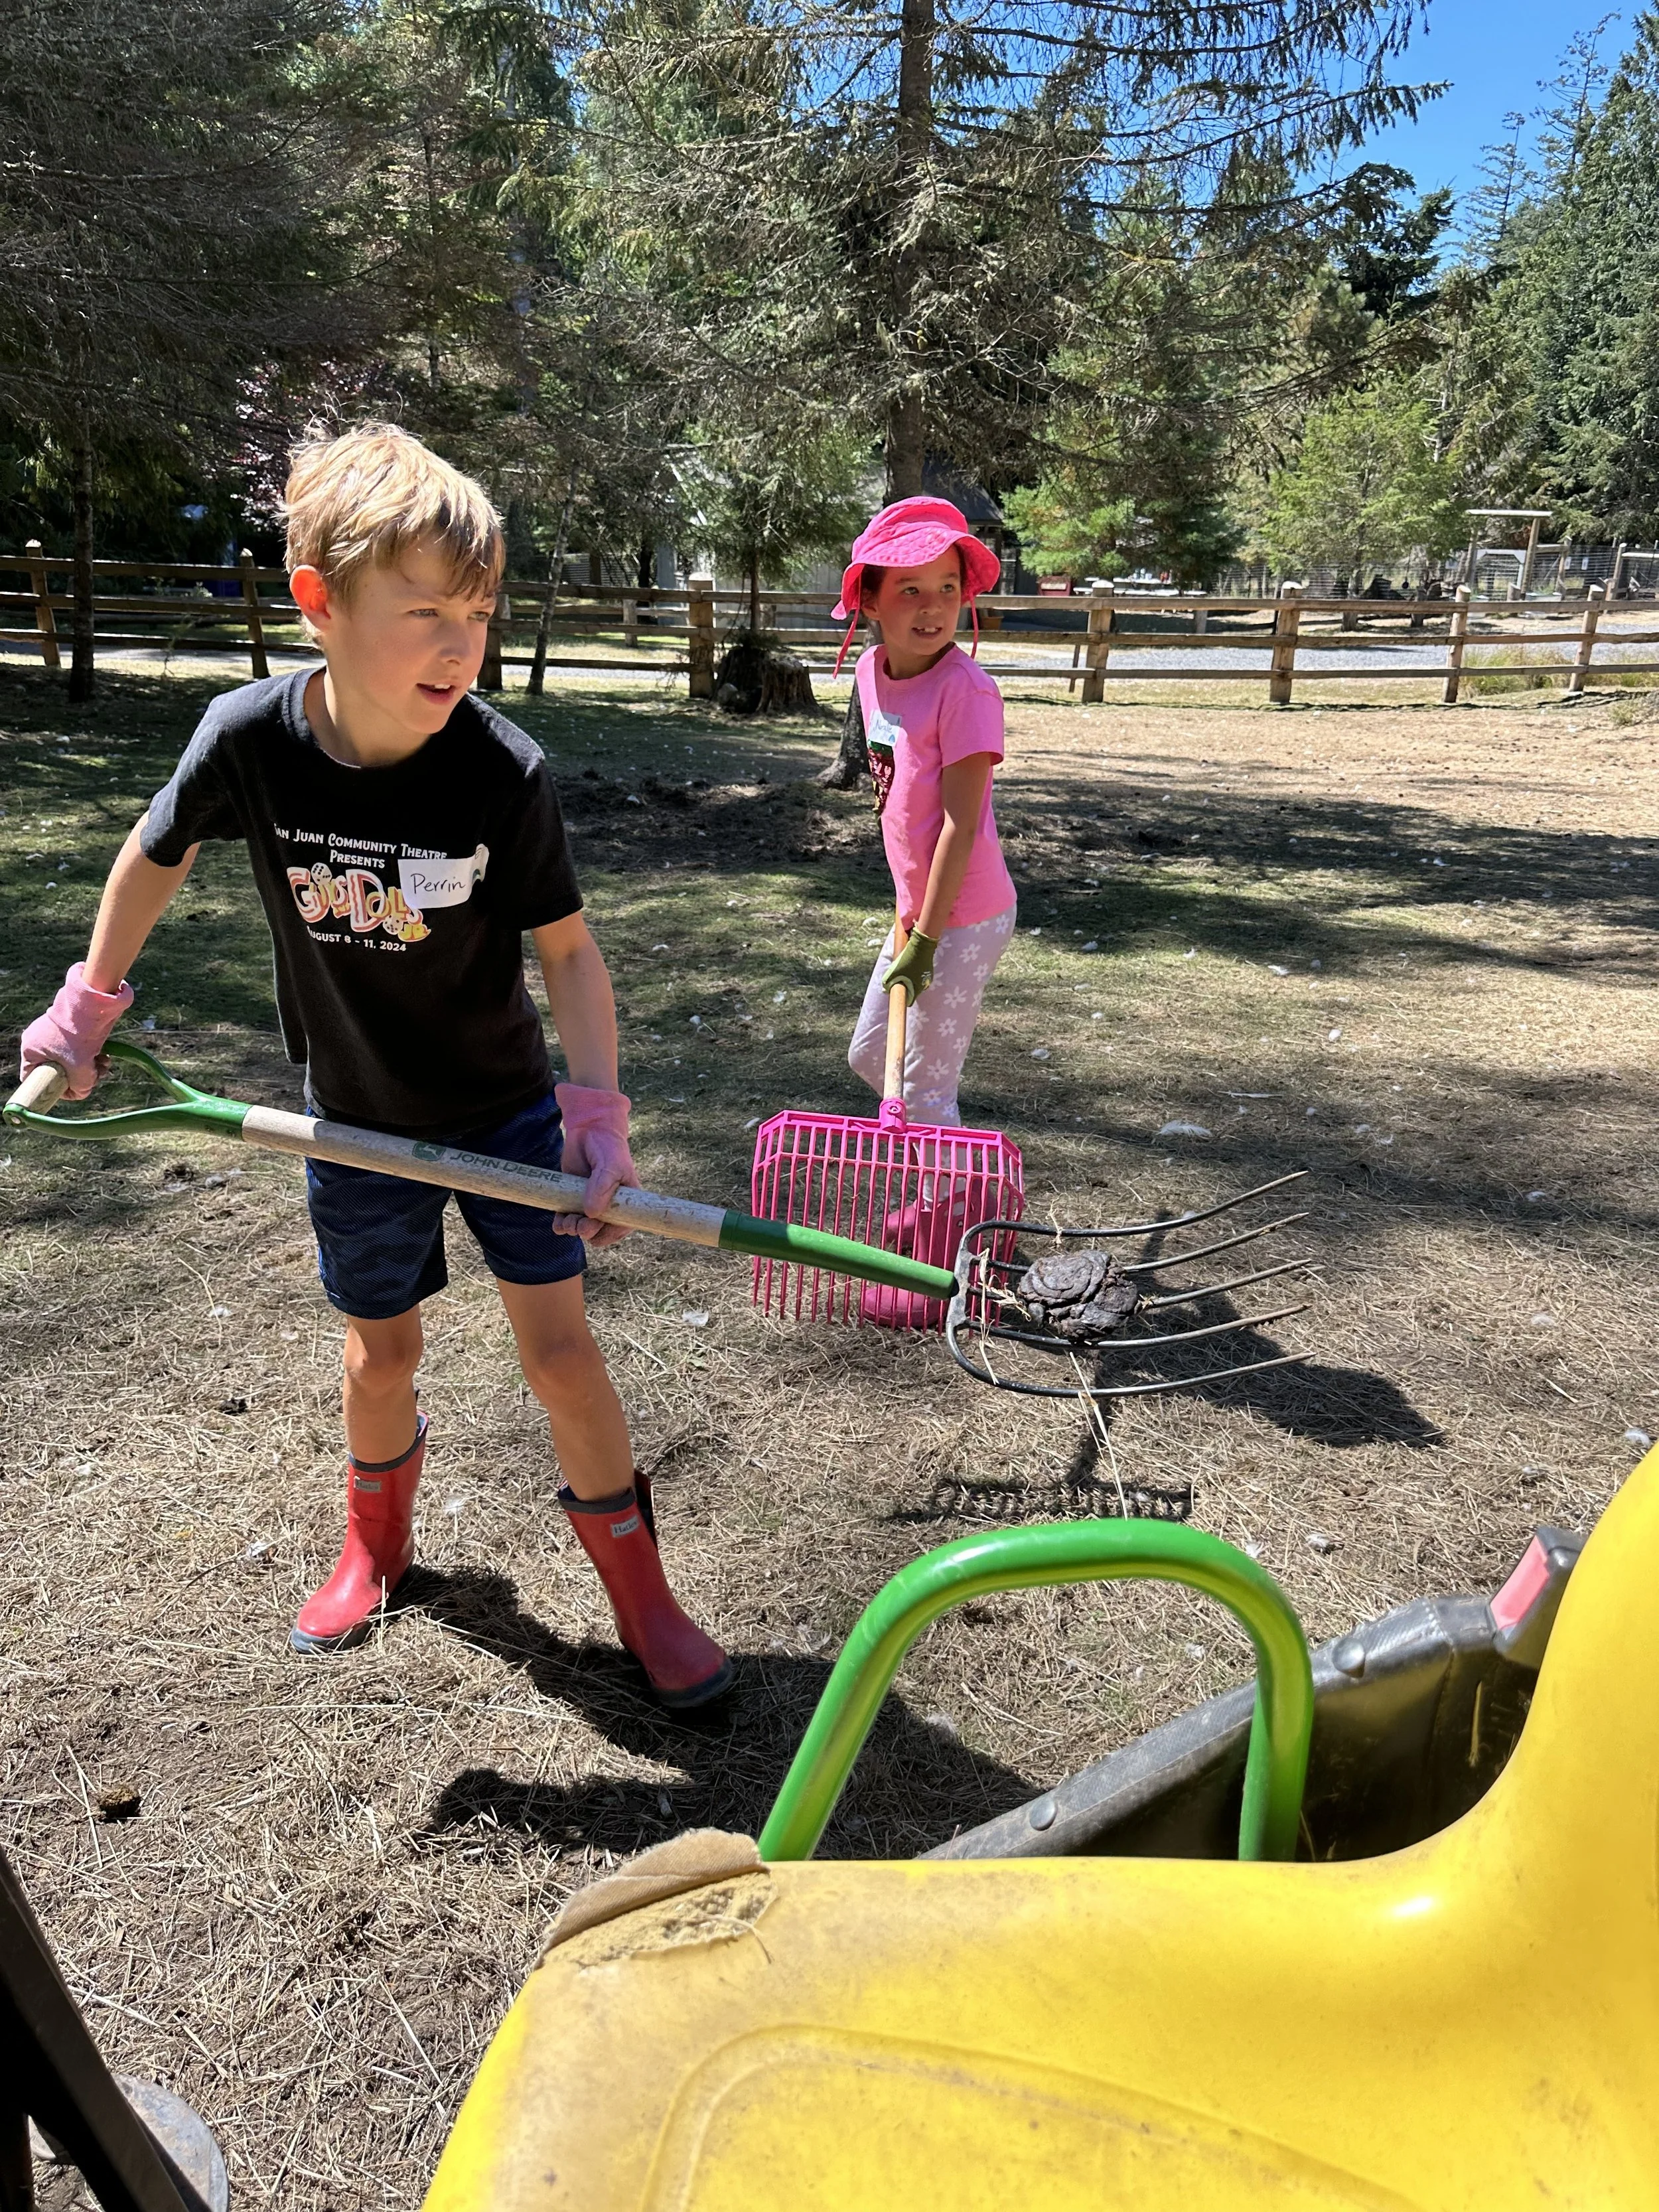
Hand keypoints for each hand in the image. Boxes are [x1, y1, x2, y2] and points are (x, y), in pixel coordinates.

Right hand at [19, 963, 133, 1099]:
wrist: (95, 1004)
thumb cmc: (81, 1038)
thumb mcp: (80, 1071)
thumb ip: (80, 1088)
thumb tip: (81, 1092)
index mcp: (30, 1050)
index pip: (35, 1079)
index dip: (54, 1089)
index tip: (72, 1090)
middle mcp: (38, 1040)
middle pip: (57, 1071)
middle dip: (79, 1077)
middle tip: (95, 1077)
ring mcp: (53, 1032)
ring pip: (71, 1060)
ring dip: (89, 1067)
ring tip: (104, 1065)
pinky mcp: (69, 1027)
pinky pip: (77, 1048)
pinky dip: (91, 1054)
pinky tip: (105, 1056)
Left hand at [553, 1083, 635, 1247]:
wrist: (589, 1129)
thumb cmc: (607, 1147)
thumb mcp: (610, 1166)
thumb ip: (602, 1188)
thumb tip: (591, 1214)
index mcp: (625, 1201)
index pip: (621, 1228)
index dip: (609, 1235)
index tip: (597, 1234)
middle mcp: (607, 1205)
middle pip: (598, 1230)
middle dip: (587, 1231)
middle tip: (579, 1225)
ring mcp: (588, 1202)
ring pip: (580, 1227)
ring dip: (572, 1229)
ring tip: (568, 1221)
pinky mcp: (571, 1197)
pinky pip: (565, 1219)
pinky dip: (561, 1224)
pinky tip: (559, 1221)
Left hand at [882, 929, 937, 1003]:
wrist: (922, 945)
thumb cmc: (907, 960)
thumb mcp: (894, 971)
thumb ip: (888, 982)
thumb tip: (884, 991)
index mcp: (917, 989)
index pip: (909, 1001)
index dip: (901, 998)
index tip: (897, 992)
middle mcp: (925, 986)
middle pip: (912, 991)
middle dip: (905, 987)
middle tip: (898, 978)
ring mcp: (928, 978)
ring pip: (916, 983)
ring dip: (909, 979)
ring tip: (903, 969)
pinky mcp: (929, 970)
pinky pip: (920, 976)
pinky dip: (914, 973)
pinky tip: (910, 965)